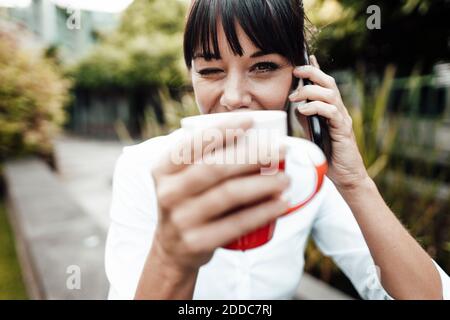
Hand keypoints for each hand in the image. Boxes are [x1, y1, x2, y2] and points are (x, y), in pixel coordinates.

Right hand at [150, 118, 289, 270]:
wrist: (171, 249)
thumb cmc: (188, 202)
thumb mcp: (182, 178)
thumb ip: (203, 157)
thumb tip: (253, 132)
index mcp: (163, 169)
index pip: (193, 144)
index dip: (222, 129)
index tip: (251, 120)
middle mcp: (168, 193)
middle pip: (216, 167)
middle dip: (254, 155)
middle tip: (281, 150)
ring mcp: (181, 219)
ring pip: (229, 194)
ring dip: (264, 183)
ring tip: (286, 178)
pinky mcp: (197, 242)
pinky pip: (236, 224)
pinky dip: (263, 212)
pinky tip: (281, 203)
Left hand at [289, 55, 369, 190]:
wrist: (345, 175)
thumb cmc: (329, 153)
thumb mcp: (313, 132)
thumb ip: (307, 117)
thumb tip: (296, 104)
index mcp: (331, 109)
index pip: (325, 84)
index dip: (316, 69)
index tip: (305, 58)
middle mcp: (339, 110)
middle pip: (329, 82)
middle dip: (312, 73)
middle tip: (295, 72)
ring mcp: (342, 119)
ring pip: (330, 94)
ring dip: (310, 91)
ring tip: (294, 97)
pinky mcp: (343, 130)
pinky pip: (331, 112)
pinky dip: (315, 108)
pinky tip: (303, 110)